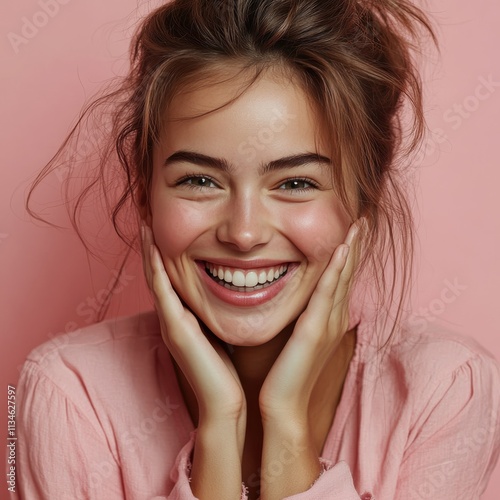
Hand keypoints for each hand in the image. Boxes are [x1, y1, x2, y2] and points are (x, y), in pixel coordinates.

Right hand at [141, 223, 244, 498]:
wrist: (226, 404)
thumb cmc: (229, 371)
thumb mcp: (224, 333)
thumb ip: (222, 314)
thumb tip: (238, 292)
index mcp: (187, 317)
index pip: (175, 279)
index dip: (168, 254)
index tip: (168, 229)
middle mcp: (175, 317)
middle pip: (161, 274)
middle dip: (155, 247)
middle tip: (150, 218)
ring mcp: (172, 322)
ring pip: (156, 277)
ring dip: (150, 250)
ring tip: (146, 222)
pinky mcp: (175, 328)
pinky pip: (163, 289)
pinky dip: (155, 266)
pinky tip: (154, 243)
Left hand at [258, 218, 364, 498]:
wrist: (283, 403)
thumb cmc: (285, 370)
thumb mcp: (296, 336)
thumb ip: (300, 315)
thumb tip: (295, 296)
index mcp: (328, 318)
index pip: (340, 278)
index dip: (348, 253)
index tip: (351, 228)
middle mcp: (334, 317)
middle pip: (348, 273)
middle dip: (355, 245)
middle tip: (361, 219)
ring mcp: (328, 324)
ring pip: (342, 278)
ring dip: (350, 250)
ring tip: (357, 225)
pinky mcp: (315, 330)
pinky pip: (328, 293)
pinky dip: (336, 270)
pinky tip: (340, 249)